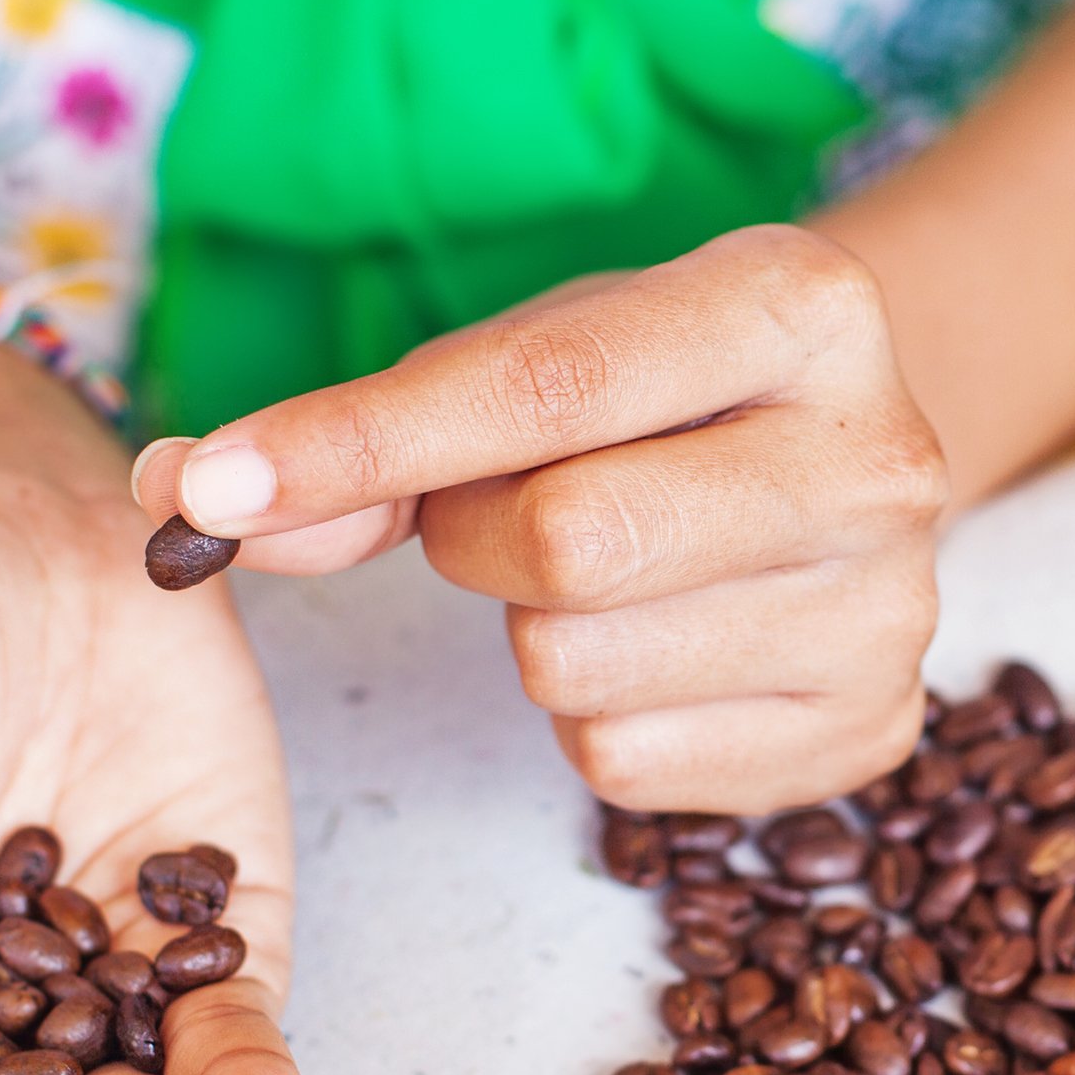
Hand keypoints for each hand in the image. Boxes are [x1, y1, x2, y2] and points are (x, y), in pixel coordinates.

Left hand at [132, 225, 945, 812]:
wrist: (848, 458)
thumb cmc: (665, 393)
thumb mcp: (541, 356)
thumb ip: (375, 433)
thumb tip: (184, 502)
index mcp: (804, 307)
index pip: (543, 391)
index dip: (358, 445)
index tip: (213, 488)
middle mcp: (878, 458)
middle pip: (565, 543)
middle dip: (473, 539)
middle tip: (503, 513)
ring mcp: (890, 611)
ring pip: (578, 668)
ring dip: (532, 634)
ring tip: (609, 577)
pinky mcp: (870, 735)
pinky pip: (623, 766)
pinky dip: (593, 720)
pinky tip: (658, 650)